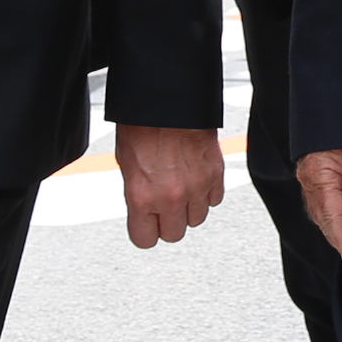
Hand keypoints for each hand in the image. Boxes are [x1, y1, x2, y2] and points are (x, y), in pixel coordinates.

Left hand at [115, 123, 226, 247]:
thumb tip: (144, 207)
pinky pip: (214, 200)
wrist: (168, 101)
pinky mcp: (216, 175)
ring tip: (180, 190)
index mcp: (142, 196)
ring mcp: (196, 187)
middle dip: (168, 223)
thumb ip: (138, 193)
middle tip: (163, 208)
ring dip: (189, 209)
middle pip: (174, 235)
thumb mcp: (126, 164)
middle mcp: (170, 196)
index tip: (146, 225)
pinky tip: (195, 180)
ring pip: (197, 219)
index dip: (144, 231)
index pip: (145, 240)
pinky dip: (206, 194)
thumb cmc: (143, 125)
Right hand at [298, 145, 341, 273]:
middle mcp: (310, 179)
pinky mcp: (316, 168)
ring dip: (341, 231)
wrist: (333, 91)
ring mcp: (311, 174)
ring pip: (325, 212)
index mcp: (319, 177)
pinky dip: (339, 214)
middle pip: (325, 220)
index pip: (333, 219)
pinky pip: (325, 199)